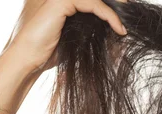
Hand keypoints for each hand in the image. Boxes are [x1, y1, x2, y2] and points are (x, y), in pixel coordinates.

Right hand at [1, 0, 127, 74]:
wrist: (29, 59)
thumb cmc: (51, 53)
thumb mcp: (80, 40)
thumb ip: (95, 31)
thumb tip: (122, 34)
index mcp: (64, 3)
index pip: (93, 1)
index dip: (112, 5)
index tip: (128, 14)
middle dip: (117, 2)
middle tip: (133, 12)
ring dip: (115, 10)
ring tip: (127, 24)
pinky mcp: (61, 2)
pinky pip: (93, 3)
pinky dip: (110, 15)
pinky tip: (119, 29)